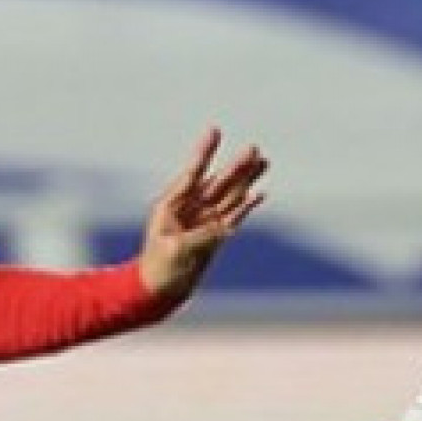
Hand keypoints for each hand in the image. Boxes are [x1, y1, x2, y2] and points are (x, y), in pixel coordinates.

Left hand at [136, 127, 266, 301]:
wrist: (159, 290)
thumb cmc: (158, 268)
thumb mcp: (176, 250)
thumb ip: (200, 236)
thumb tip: (223, 229)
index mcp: (172, 205)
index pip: (193, 173)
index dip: (204, 152)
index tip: (215, 130)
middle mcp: (190, 208)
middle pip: (218, 182)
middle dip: (236, 166)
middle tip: (253, 149)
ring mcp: (204, 221)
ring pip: (230, 195)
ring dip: (246, 179)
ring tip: (263, 162)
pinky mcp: (215, 235)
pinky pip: (234, 216)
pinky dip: (246, 206)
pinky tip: (259, 194)